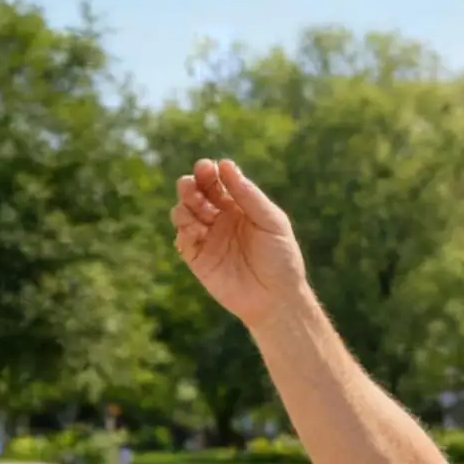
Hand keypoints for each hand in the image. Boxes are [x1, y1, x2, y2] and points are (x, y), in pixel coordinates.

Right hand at [169, 157, 306, 328]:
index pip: (217, 182)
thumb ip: (248, 195)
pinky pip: (183, 238)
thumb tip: (226, 165)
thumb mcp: (271, 221)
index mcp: (239, 206)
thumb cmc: (281, 258)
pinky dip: (184, 229)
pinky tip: (197, 229)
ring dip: (186, 205)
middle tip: (192, 184)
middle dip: (191, 185)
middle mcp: (220, 219)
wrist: (276, 299)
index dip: (208, 172)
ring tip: (198, 209)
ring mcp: (207, 238)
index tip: (206, 167)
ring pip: (184, 212)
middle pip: (197, 194)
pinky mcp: (197, 258)